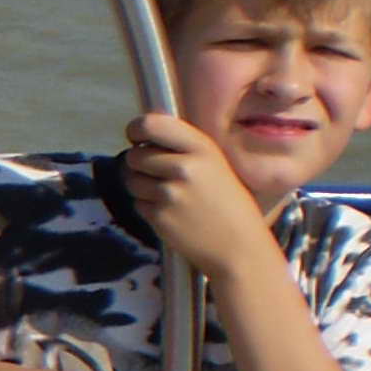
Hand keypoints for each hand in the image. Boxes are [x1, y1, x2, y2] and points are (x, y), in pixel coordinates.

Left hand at [122, 112, 272, 276]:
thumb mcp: (215, 164)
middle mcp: (183, 166)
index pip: (151, 124)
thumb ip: (183, 149)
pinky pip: (137, 203)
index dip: (136, 129)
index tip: (136, 136)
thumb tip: (143, 138)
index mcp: (201, 147)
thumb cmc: (229, 204)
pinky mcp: (159, 215)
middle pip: (135, 155)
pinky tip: (170, 213)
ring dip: (140, 186)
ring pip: (131, 180)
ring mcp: (169, 192)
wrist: (239, 246)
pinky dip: (147, 207)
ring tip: (167, 195)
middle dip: (138, 163)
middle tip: (155, 173)